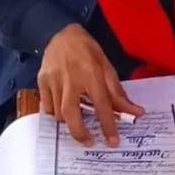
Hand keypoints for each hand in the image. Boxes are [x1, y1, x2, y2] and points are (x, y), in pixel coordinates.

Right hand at [37, 23, 143, 147]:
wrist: (59, 33)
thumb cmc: (86, 50)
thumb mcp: (106, 66)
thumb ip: (118, 92)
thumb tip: (134, 112)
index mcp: (91, 73)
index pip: (101, 105)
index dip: (108, 126)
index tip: (113, 142)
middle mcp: (71, 79)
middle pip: (71, 113)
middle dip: (79, 133)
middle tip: (89, 142)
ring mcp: (53, 80)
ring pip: (58, 113)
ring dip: (68, 121)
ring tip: (76, 120)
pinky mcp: (41, 81)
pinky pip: (46, 107)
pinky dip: (55, 113)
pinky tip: (62, 110)